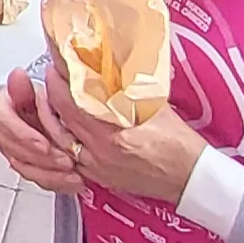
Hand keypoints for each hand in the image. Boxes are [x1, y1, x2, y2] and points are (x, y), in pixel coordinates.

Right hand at [0, 67, 83, 193]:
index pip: (3, 121)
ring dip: (51, 174)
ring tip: (73, 174)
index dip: (23, 136)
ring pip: (25, 167)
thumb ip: (27, 86)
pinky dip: (55, 182)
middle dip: (43, 159)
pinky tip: (72, 182)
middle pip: (15, 149)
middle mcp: (0, 130)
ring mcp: (10, 149)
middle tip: (66, 161)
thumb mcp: (40, 87)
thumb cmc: (44, 98)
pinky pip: (36, 177)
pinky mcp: (23, 164)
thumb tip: (17, 75)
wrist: (52, 113)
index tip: (44, 145)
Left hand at [44, 68, 208, 204]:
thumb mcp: (153, 107)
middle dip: (52, 95)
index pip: (70, 103)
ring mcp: (97, 168)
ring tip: (53, 99)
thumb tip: (109, 67)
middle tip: (53, 76)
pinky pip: (72, 156)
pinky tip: (66, 127)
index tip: (56, 65)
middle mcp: (99, 153)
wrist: (191, 177)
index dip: (59, 81)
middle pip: (59, 121)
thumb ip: (126, 89)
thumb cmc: (180, 145)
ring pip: (60, 141)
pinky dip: (65, 140)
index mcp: (111, 135)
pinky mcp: (100, 177)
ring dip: (53, 119)